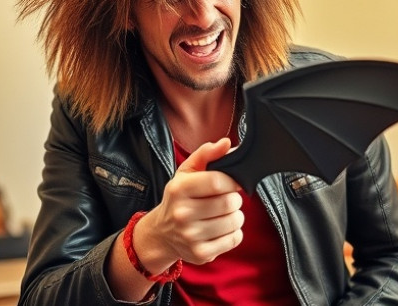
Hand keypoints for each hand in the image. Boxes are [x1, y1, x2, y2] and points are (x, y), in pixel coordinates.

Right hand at [136, 138, 243, 269]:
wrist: (162, 233)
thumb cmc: (180, 198)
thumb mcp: (187, 172)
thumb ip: (207, 154)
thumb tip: (227, 143)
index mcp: (179, 189)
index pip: (219, 182)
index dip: (232, 181)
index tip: (231, 183)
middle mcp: (182, 214)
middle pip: (230, 202)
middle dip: (233, 199)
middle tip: (225, 200)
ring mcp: (190, 236)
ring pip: (235, 221)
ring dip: (235, 215)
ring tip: (222, 214)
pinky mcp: (201, 254)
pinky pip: (235, 239)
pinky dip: (233, 232)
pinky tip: (220, 228)